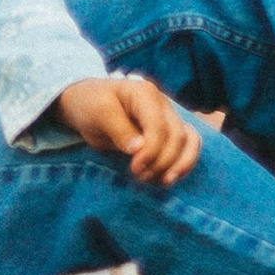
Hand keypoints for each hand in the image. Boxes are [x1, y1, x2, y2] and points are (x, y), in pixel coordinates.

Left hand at [55, 74, 198, 184]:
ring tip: (160, 181)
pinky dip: (183, 163)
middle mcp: (162, 104)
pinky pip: (188, 147)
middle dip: (162, 162)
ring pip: (190, 142)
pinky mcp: (170, 131)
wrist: (85, 104)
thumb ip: (118, 129)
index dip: (152, 151)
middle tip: (140, 176)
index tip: (135, 168)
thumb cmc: (90, 104)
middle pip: (177, 137)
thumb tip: (139, 149)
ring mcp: (168, 117)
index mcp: (144, 93)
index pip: (159, 127)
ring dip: (178, 165)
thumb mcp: (97, 112)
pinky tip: (167, 177)